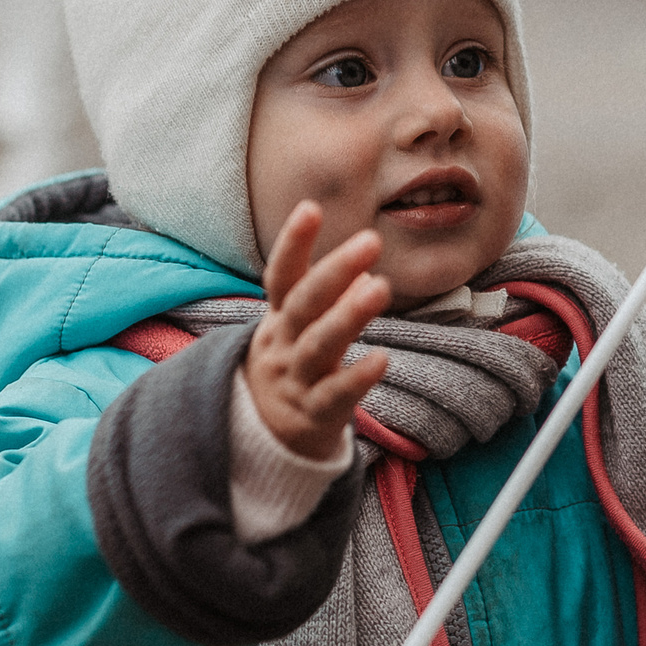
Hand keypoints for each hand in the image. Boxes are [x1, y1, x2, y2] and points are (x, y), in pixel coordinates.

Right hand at [246, 202, 391, 459]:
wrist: (263, 437)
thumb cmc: (295, 367)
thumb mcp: (303, 331)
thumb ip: (330, 302)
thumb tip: (364, 273)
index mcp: (279, 318)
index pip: (281, 276)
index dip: (293, 243)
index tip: (311, 207)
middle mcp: (282, 344)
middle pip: (304, 303)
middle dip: (334, 270)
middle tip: (370, 240)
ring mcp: (294, 380)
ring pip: (319, 345)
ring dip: (348, 315)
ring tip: (379, 287)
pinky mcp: (312, 415)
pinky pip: (335, 395)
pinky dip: (358, 377)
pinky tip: (382, 359)